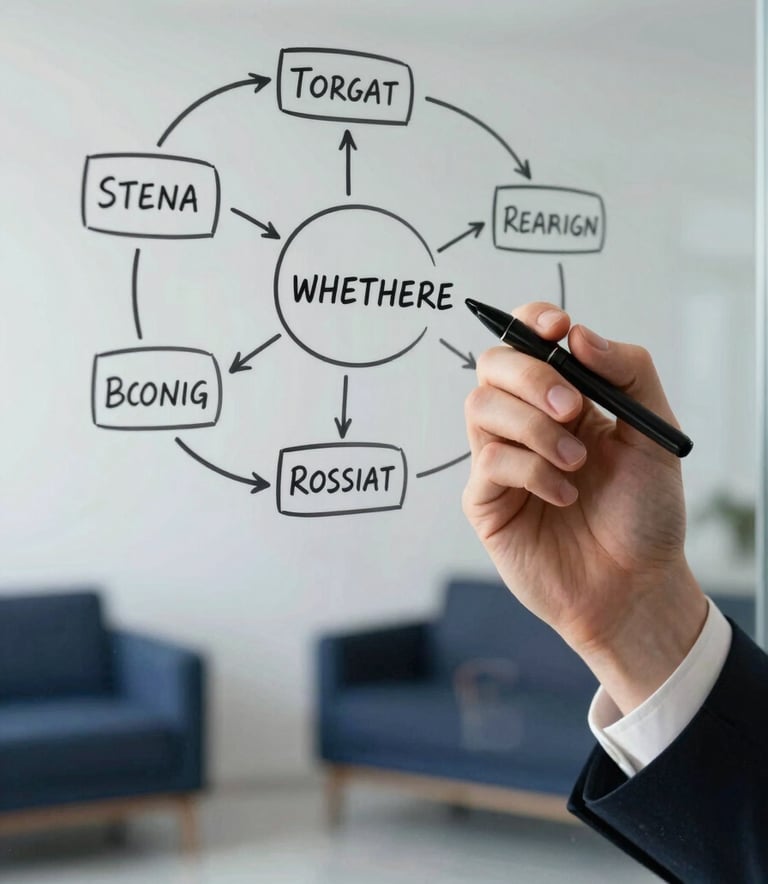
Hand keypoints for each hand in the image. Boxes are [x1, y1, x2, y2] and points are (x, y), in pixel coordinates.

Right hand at [462, 302, 706, 712]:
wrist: (635, 586)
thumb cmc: (644, 513)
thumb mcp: (654, 434)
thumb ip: (627, 372)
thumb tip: (578, 334)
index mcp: (564, 398)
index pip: (528, 340)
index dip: (532, 322)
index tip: (557, 328)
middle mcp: (525, 422)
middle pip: (493, 366)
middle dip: (530, 377)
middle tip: (573, 408)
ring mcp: (501, 459)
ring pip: (481, 407)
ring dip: (533, 428)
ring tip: (576, 462)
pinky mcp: (486, 499)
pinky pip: (489, 462)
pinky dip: (532, 472)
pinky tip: (564, 496)